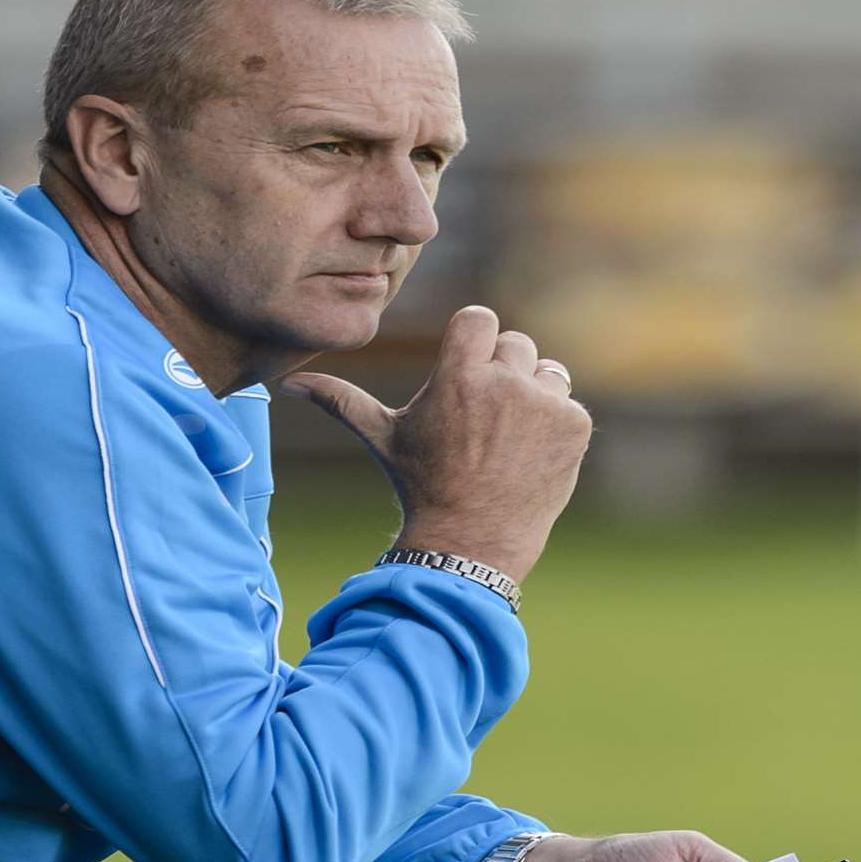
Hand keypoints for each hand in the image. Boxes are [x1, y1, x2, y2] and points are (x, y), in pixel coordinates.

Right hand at [279, 305, 590, 581]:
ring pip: (546, 371)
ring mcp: (544, 403)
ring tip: (507, 438)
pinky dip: (555, 426)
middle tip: (484, 419)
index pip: (479, 319)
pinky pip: (568, 404)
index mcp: (458, 375)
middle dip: (501, 372)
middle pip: (514, 343)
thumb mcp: (382, 438)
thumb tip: (287, 383)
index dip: (472, 344)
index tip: (466, 374)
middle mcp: (504, 382)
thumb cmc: (421, 486)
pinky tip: (529, 455)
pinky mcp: (574, 425)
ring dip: (532, 395)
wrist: (471, 542)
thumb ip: (341, 400)